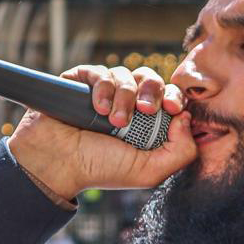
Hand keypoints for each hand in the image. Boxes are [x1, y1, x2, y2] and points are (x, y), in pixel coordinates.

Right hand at [7, 65, 196, 200]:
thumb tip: (186, 117)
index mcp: (145, 123)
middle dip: (152, 91)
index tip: (172, 108)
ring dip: (124, 96)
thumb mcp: (148, 171)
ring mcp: (103, 92)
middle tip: (145, 110)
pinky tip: (98, 108)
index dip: (175, 97)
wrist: (57, 164)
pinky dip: (103, 88)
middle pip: (151, 79)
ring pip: (126, 75)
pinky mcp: (81, 82)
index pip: (169, 98)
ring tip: (114, 120)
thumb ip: (181, 152)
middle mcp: (126, 104)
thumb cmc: (99, 169)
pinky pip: (99, 72)